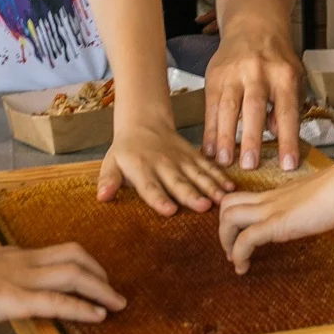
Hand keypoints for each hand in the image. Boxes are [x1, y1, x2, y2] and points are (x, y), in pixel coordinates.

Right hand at [0, 246, 125, 328]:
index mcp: (7, 256)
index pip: (54, 252)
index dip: (79, 262)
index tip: (92, 275)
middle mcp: (20, 262)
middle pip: (73, 255)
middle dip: (99, 271)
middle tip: (111, 289)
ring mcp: (19, 279)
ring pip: (74, 274)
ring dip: (101, 289)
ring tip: (118, 304)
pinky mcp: (15, 300)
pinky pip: (58, 302)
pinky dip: (83, 308)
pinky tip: (98, 316)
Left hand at [97, 121, 229, 215]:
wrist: (144, 123)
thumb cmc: (126, 151)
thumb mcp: (111, 162)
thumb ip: (108, 180)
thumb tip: (102, 196)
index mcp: (142, 169)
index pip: (150, 187)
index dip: (159, 199)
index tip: (169, 210)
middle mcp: (164, 165)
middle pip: (179, 182)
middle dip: (191, 194)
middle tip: (204, 206)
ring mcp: (181, 160)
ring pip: (198, 175)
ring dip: (211, 187)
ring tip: (223, 200)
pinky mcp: (194, 157)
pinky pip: (208, 167)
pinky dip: (220, 177)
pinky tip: (231, 188)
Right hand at [204, 27, 304, 170]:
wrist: (253, 27)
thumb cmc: (277, 60)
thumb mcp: (294, 78)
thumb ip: (289, 106)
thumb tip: (278, 134)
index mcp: (284, 75)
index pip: (288, 112)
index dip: (288, 140)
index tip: (288, 165)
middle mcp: (258, 72)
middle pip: (254, 108)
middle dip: (251, 139)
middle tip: (249, 165)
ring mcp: (234, 73)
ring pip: (228, 108)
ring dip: (225, 137)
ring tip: (224, 161)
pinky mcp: (214, 76)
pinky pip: (211, 106)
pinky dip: (210, 129)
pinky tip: (210, 148)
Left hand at [218, 159, 333, 273]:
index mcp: (282, 193)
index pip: (246, 198)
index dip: (236, 218)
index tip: (242, 240)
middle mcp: (272, 198)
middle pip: (228, 203)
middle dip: (223, 228)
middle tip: (232, 251)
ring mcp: (272, 209)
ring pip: (229, 217)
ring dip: (226, 242)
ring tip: (235, 262)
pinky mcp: (277, 223)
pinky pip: (246, 239)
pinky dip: (238, 255)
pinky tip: (243, 268)